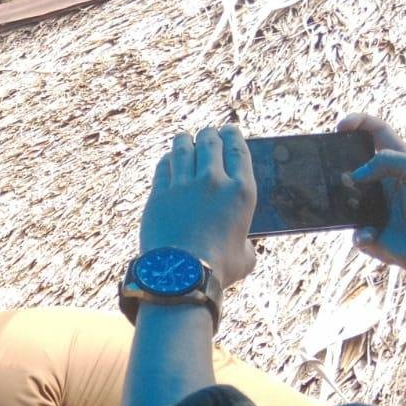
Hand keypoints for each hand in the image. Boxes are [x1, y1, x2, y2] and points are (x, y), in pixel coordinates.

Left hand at [139, 127, 256, 287]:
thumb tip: (243, 244)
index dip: (233, 135)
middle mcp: (214, 182)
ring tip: (185, 139)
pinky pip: (163, 166)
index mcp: (241, 192)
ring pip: (183, 148)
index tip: (229, 130)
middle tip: (208, 134)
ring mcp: (183, 185)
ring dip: (185, 140)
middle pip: (210, 142)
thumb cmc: (217, 270)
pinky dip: (167, 159)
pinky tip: (168, 160)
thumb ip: (246, 242)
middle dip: (209, 134)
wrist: (179, 275)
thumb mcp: (246, 256)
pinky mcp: (159, 194)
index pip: (238, 150)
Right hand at [338, 114, 405, 282]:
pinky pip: (350, 226)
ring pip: (341, 194)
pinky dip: (360, 231)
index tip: (340, 126)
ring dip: (340, 196)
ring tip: (348, 201)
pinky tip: (373, 233)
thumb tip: (356, 174)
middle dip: (336, 160)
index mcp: (396, 161)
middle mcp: (379, 180)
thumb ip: (390, 160)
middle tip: (329, 164)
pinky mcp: (363, 227)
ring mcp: (369, 204)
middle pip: (350, 161)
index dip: (358, 122)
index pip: (375, 132)